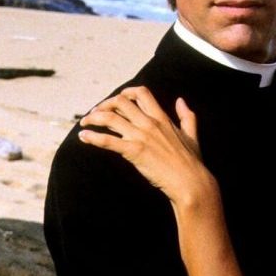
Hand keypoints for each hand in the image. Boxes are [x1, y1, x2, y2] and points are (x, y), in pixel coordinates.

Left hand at [78, 87, 216, 208]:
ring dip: (93, 118)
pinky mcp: (134, 152)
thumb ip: (187, 116)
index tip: (117, 101)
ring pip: (110, 118)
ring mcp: (141, 137)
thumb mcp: (192, 135)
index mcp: (162, 119)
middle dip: (104, 105)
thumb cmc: (192, 163)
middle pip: (120, 102)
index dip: (125, 93)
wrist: (191, 183)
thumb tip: (181, 101)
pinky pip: (107, 141)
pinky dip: (92, 138)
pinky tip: (84, 138)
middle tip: (95, 114)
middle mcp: (150, 124)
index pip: (141, 94)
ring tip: (84, 124)